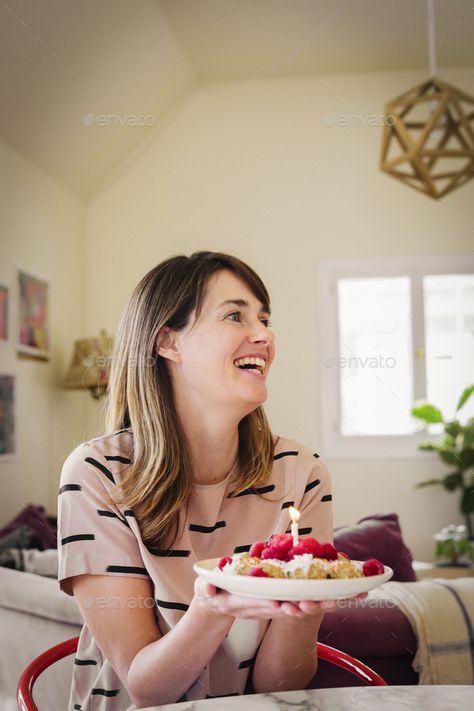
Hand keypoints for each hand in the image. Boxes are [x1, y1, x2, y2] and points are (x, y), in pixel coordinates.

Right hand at [194, 577, 336, 619]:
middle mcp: (252, 609)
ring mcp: (262, 609)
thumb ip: (206, 587)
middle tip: (307, 605)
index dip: (264, 604)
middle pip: (274, 609)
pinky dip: (305, 603)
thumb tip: (208, 588)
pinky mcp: (271, 606)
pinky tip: (322, 598)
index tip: (277, 603)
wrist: (217, 603)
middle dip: (291, 608)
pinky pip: (290, 605)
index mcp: (235, 602)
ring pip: (286, 609)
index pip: (251, 603)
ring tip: (322, 602)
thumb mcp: (204, 587)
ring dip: (304, 607)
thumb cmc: (212, 590)